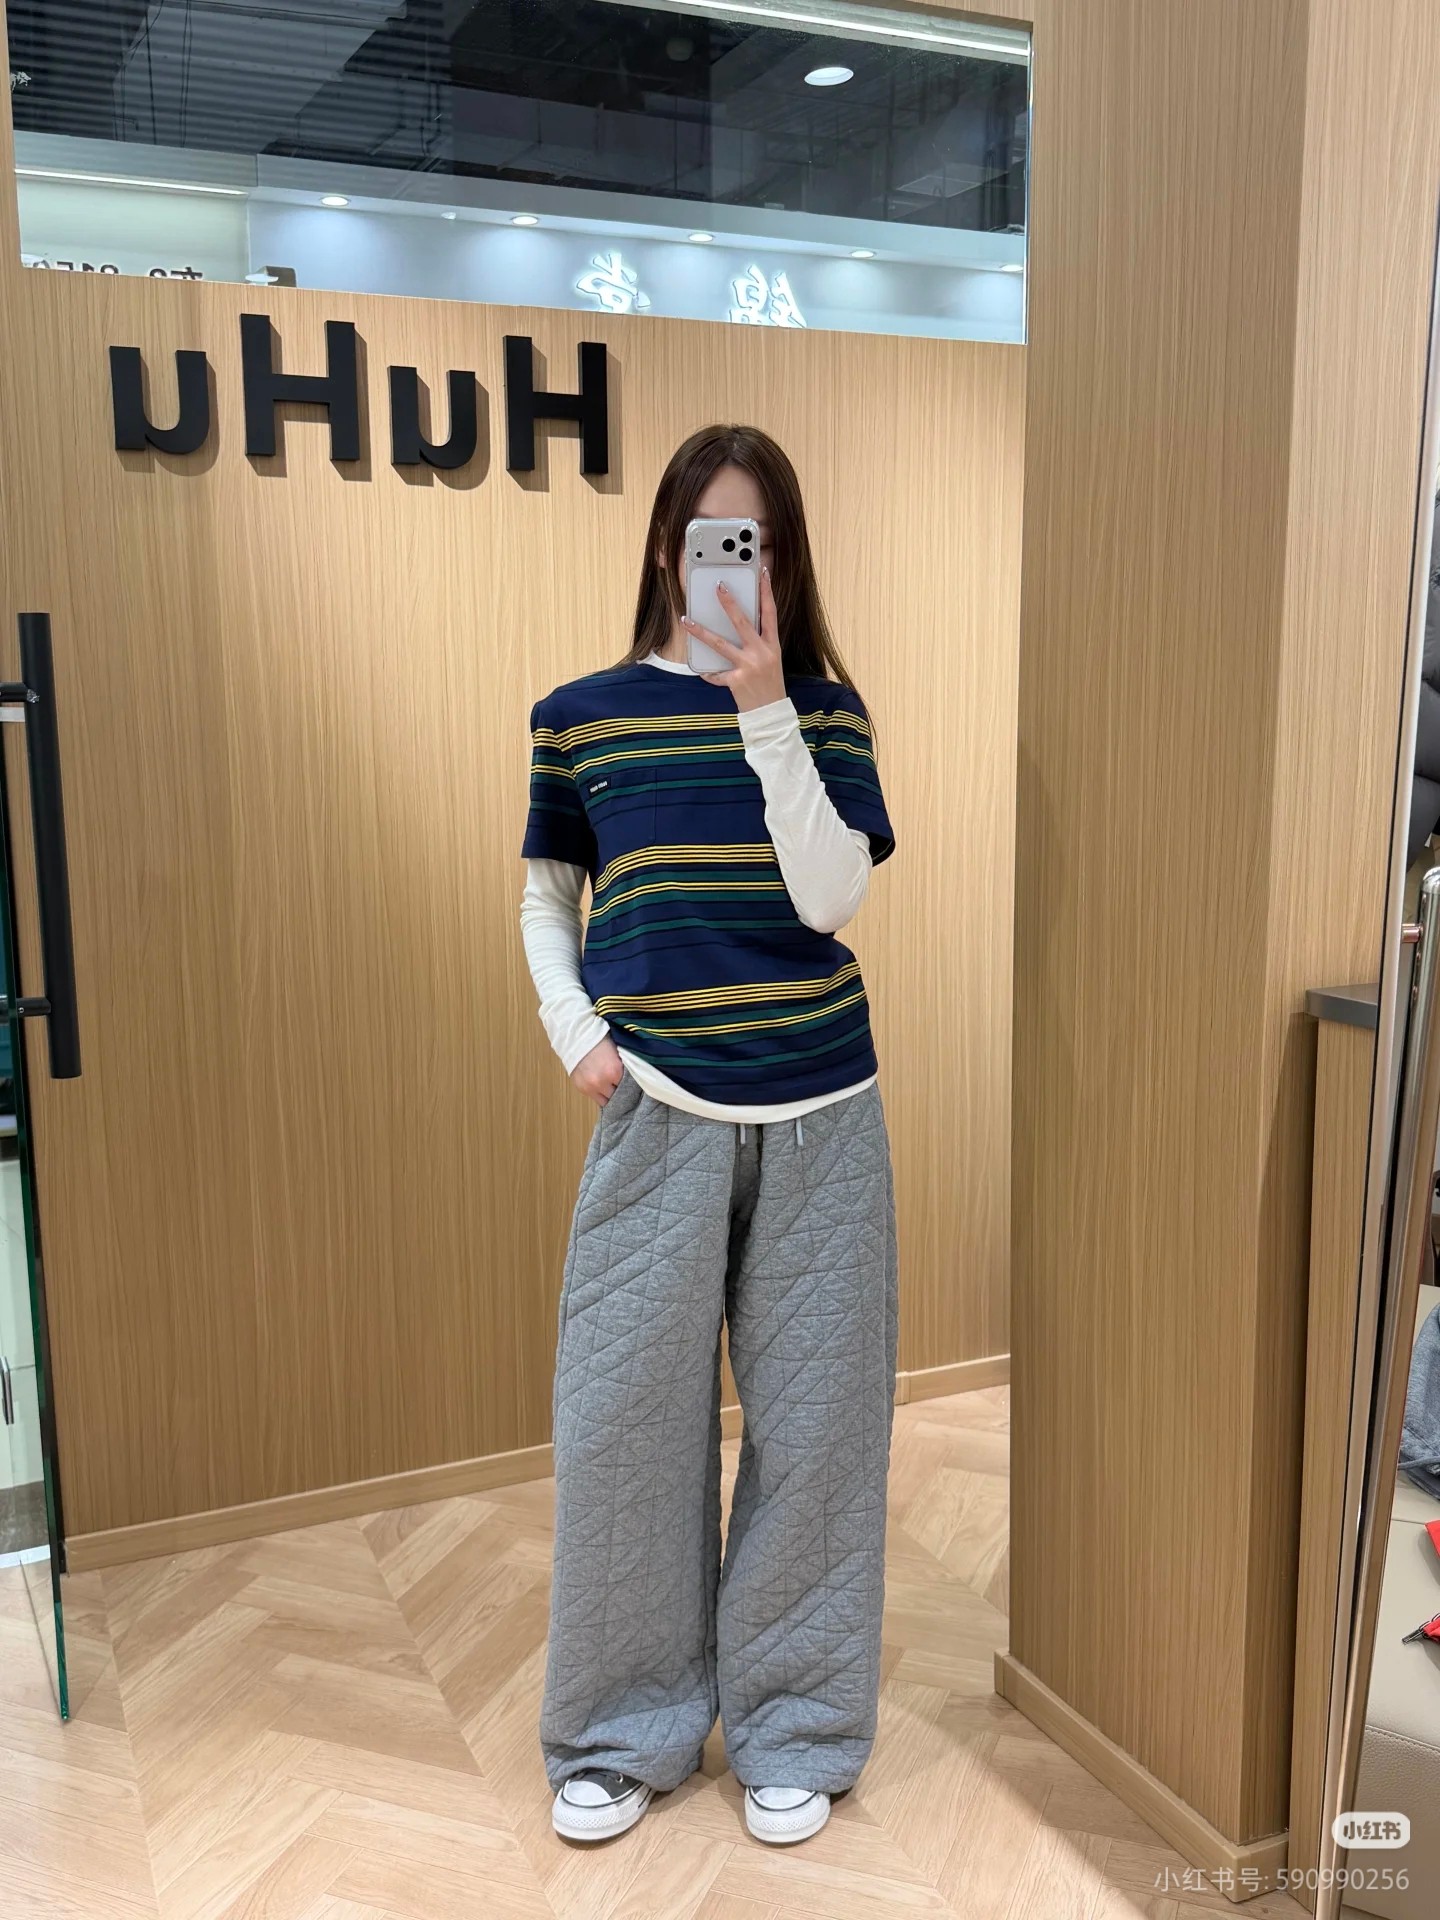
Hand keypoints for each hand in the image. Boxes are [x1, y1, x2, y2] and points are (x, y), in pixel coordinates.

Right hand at [571, 1036, 624, 1106]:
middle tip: (618, 1084)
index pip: (628, 1088)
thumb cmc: (600, 1040)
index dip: (628, 1085)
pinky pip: (594, 1097)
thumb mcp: (618, 1053)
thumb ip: (624, 1068)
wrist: (577, 1037)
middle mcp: (601, 1082)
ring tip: (608, 1086)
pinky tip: (598, 1083)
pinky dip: (597, 1092)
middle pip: (616, 1097)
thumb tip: (631, 1080)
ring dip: (607, 1095)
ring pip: (605, 1101)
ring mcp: (589, 1087)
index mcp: (614, 1072)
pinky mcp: (581, 1088)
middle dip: (618, 1091)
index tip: (628, 1084)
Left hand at [681, 567, 785, 711]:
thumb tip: (737, 628)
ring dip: (700, 632)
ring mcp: (748, 666)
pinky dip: (709, 673)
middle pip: (742, 622)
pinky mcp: (736, 680)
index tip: (762, 573)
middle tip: (718, 586)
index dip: (767, 592)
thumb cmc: (770, 687)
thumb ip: (758, 645)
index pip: (771, 613)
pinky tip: (703, 671)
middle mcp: (761, 653)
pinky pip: (716, 673)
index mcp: (772, 646)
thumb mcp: (771, 661)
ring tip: (686, 620)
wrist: (771, 715)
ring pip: (720, 644)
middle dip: (729, 602)